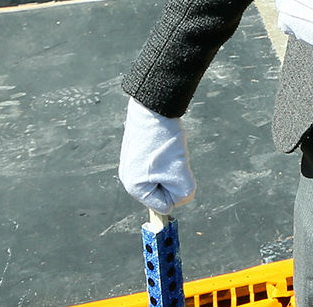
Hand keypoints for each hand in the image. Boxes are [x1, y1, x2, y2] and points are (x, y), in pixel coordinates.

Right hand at [118, 97, 194, 213]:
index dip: (176, 190)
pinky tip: (165, 143)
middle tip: (172, 158)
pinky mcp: (141, 151)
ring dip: (173, 165)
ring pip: (166, 174)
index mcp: (134, 189)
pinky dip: (170, 155)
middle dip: (174, 176)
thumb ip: (183, 194)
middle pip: (165, 190)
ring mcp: (134, 163)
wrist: (154, 106)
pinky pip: (163, 162)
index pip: (165, 205)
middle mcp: (130, 178)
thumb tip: (182, 195)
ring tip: (169, 150)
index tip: (174, 170)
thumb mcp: (179, 174)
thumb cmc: (164, 141)